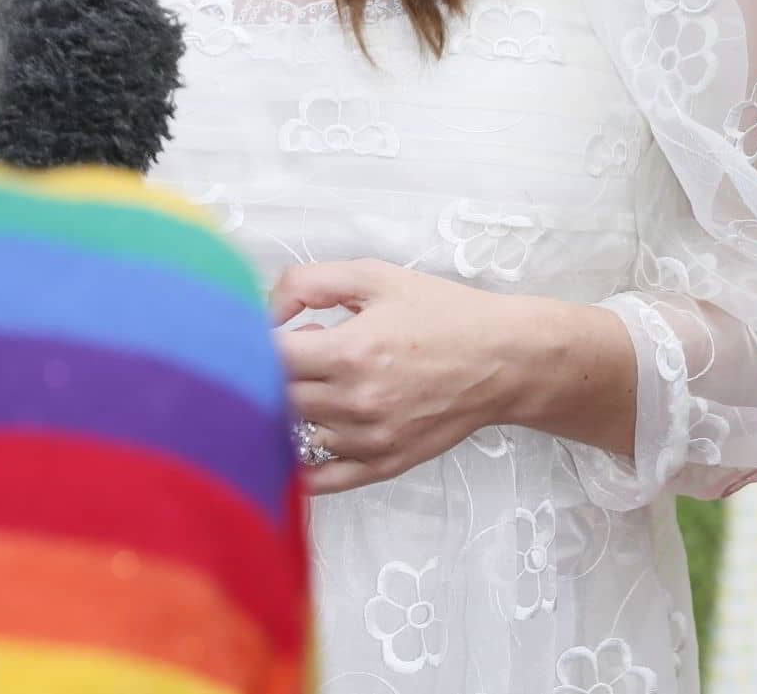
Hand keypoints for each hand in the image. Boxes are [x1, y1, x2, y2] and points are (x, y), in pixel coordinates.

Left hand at [272, 257, 544, 495]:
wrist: (502, 359)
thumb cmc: (442, 313)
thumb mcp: (375, 276)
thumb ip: (309, 283)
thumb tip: (264, 310)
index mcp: (351, 351)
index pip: (268, 359)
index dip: (253, 343)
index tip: (262, 331)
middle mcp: (356, 402)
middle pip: (275, 399)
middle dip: (267, 374)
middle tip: (289, 353)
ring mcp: (368, 440)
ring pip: (293, 435)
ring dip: (286, 409)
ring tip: (312, 380)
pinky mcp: (382, 465)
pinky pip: (321, 479)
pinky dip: (298, 464)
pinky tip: (298, 437)